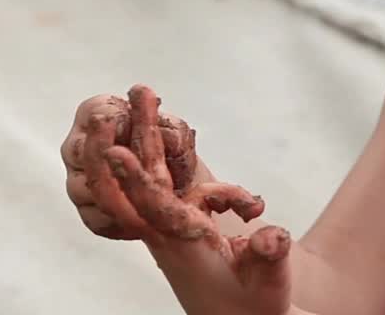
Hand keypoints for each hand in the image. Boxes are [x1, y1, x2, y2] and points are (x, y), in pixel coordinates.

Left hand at [82, 84, 293, 314]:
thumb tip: (272, 235)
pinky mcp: (182, 214)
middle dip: (136, 135)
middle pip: (145, 177)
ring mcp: (173, 219)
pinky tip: (167, 124)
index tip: (113, 151)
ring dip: (147, 133)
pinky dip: (166, 149)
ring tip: (146, 94)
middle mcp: (168, 229)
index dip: (133, 179)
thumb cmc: (255, 307)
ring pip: (153, 171)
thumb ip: (269, 256)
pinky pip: (170, 176)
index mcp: (182, 246)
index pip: (152, 207)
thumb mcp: (270, 284)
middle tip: (137, 92)